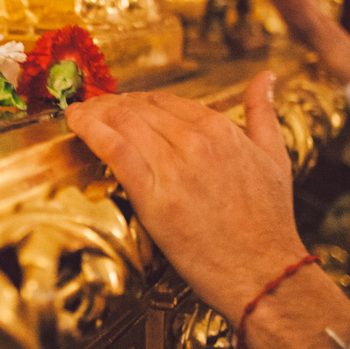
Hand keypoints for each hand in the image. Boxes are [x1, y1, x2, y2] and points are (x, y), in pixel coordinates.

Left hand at [65, 72, 307, 324]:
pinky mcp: (153, 195)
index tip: (122, 105)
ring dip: (96, 112)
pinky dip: (90, 129)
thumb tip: (266, 77)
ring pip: (123, 122)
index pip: (167, 101)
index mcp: (221, 129)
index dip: (138, 101)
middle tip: (94, 108)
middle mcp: (196, 141)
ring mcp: (173, 167)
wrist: (263, 271)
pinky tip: (74, 121)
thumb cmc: (269, 222)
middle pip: (140, 108)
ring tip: (79, 113)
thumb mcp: (275, 157)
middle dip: (113, 104)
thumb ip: (263, 113)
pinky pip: (114, 149)